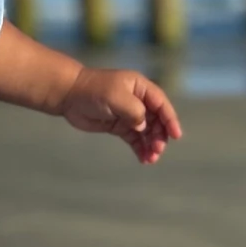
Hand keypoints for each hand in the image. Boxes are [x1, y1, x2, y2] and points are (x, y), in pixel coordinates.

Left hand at [59, 67, 181, 163]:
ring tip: (151, 158)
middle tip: (157, 150)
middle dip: (159, 136)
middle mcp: (137, 100)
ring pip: (147, 132)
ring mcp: (128, 114)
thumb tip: (143, 127)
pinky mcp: (119, 125)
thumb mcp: (117, 97)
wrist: (69, 95)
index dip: (170, 119)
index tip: (176, 135)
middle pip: (156, 120)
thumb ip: (134, 111)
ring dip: (151, 145)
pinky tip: (144, 159)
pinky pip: (135, 138)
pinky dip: (140, 148)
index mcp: (140, 87)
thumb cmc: (94, 90)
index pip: (161, 104)